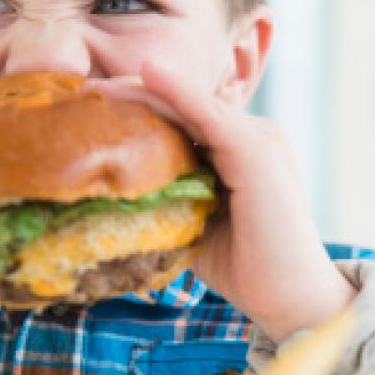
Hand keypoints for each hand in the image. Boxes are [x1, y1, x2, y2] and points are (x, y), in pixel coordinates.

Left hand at [84, 62, 354, 340]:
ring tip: (96, 88)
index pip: (184, 117)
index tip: (91, 109)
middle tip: (82, 93)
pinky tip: (146, 74)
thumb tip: (115, 198)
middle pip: (183, 104)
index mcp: (241, 149)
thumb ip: (171, 200)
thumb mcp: (197, 224)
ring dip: (142, 90)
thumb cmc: (247, 269)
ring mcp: (258, 139)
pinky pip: (209, 114)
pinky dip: (177, 91)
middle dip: (132, 94)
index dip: (139, 108)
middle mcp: (254, 135)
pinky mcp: (256, 152)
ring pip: (190, 104)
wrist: (292, 299)